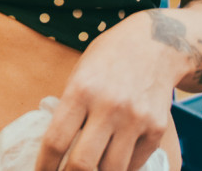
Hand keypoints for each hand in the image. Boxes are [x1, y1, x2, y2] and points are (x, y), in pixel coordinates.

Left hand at [35, 14, 177, 170]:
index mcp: (81, 90)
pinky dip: (121, 169)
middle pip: (83, 163)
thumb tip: (57, 149)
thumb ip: (70, 108)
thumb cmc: (109, 58)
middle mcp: (109, 106)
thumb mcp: (81, 72)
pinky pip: (134, 164)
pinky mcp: (156, 129)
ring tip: (88, 170)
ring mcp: (136, 120)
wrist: (156, 44)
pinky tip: (111, 163)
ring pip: (112, 170)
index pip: (56, 141)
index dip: (44, 166)